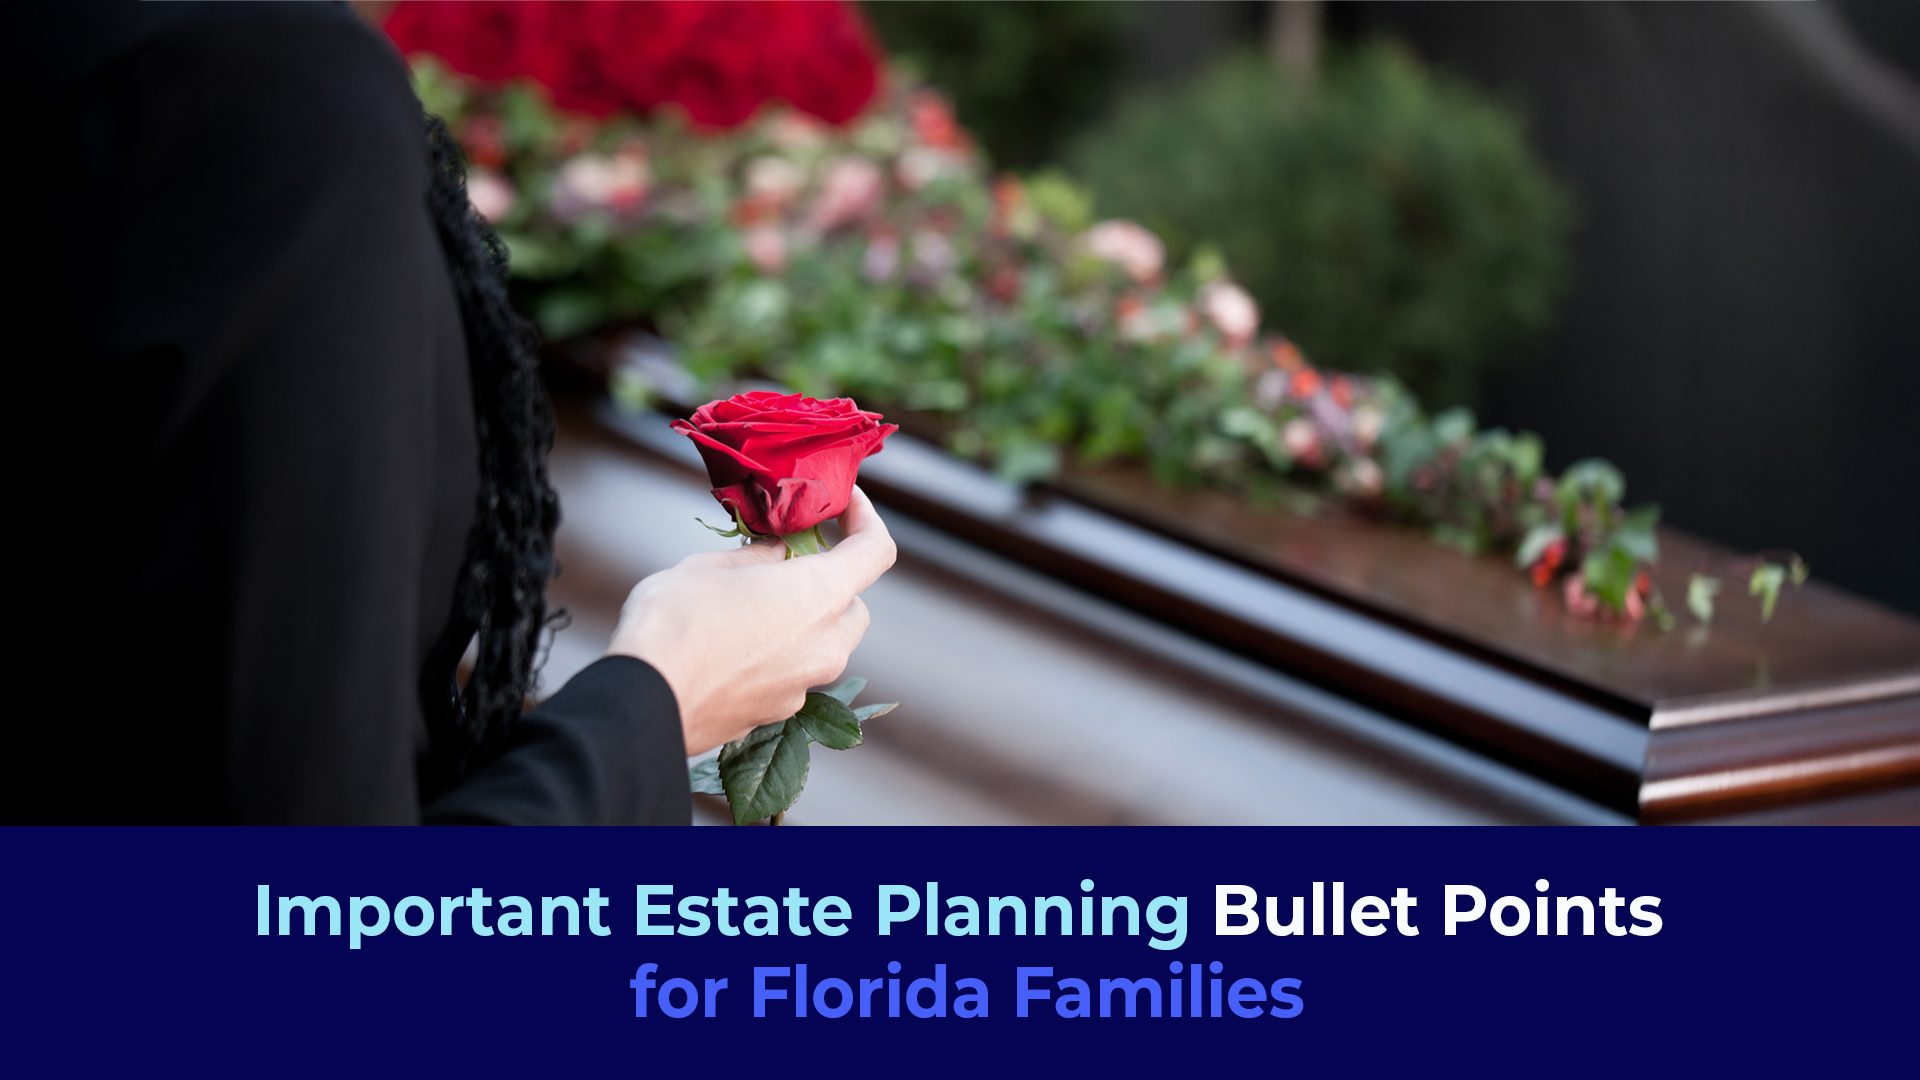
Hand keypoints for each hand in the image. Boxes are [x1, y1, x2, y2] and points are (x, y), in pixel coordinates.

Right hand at [608, 487, 896, 755]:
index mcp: (819, 595)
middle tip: (787, 563)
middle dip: (830, 582)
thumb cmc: (675, 623)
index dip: (866, 520)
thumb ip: (758, 557)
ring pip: (826, 644)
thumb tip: (778, 555)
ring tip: (751, 605)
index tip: (845, 504)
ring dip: (803, 621)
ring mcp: (805, 686)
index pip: (876, 551)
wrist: (645, 702)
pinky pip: (794, 675)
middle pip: (853, 605)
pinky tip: (734, 647)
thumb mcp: (712, 567)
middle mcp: (826, 645)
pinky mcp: (780, 714)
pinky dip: (779, 655)